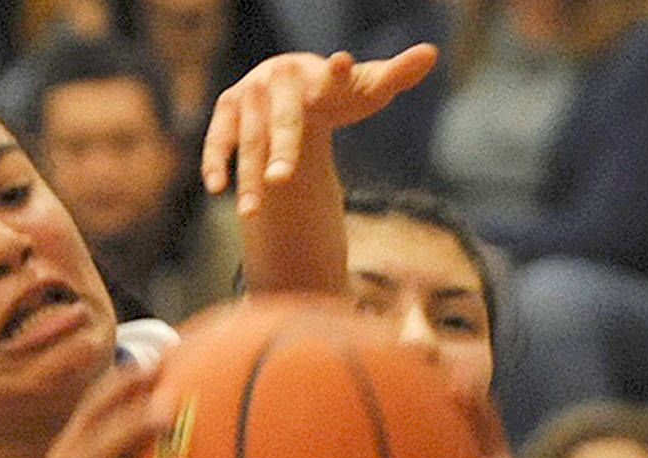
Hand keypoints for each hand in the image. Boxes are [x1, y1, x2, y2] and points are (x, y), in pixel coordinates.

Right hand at [201, 45, 437, 212]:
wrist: (288, 82)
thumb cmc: (335, 92)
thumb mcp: (365, 88)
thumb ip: (397, 74)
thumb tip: (432, 54)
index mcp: (319, 72)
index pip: (332, 76)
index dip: (338, 73)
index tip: (343, 63)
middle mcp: (280, 78)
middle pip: (284, 122)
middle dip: (281, 152)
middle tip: (280, 181)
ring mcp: (250, 93)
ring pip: (249, 141)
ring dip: (247, 177)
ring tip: (249, 213)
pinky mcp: (227, 108)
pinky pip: (218, 139)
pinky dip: (215, 162)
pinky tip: (216, 188)